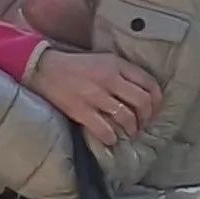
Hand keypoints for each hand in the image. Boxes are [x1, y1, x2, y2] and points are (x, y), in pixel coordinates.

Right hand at [27, 47, 160, 143]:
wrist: (43, 69)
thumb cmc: (75, 65)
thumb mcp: (103, 59)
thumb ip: (122, 71)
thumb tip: (141, 91)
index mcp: (115, 64)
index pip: (148, 82)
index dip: (157, 99)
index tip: (154, 109)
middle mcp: (109, 78)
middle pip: (141, 101)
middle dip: (146, 117)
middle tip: (143, 123)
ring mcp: (94, 95)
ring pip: (126, 116)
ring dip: (131, 128)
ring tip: (130, 132)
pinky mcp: (80, 110)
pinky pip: (103, 129)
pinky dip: (111, 137)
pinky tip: (111, 139)